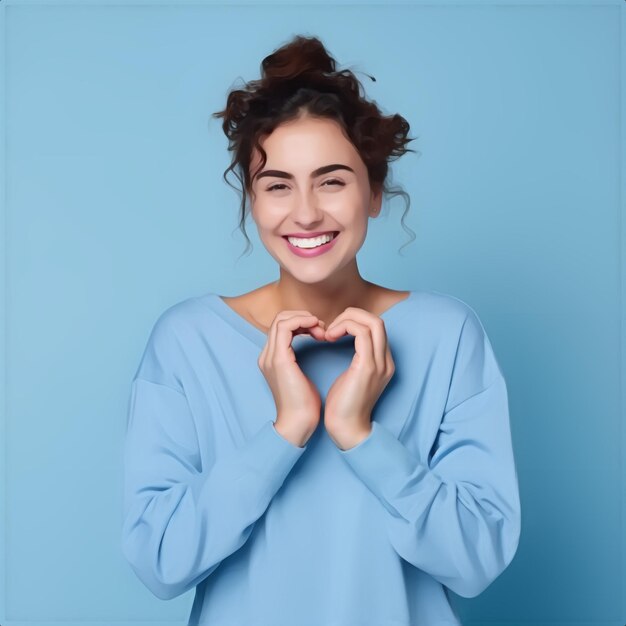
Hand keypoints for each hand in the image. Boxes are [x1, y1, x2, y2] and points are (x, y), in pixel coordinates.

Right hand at [257, 310, 326, 445]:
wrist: (298, 424)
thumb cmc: (305, 405)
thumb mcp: (302, 376)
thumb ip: (300, 359)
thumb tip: (314, 344)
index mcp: (272, 359)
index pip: (282, 328)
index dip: (302, 322)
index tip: (321, 331)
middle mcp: (267, 355)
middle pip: (280, 320)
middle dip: (303, 317)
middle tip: (322, 327)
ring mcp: (270, 356)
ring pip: (281, 320)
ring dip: (303, 318)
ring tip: (321, 328)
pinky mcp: (278, 359)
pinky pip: (285, 327)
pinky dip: (301, 322)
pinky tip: (317, 328)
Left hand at [323, 307, 394, 449]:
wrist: (347, 430)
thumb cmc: (343, 405)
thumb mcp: (351, 376)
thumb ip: (354, 358)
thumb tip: (340, 338)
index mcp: (382, 362)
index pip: (375, 327)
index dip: (354, 321)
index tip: (333, 331)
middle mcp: (386, 361)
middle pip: (377, 320)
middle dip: (351, 315)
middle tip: (331, 326)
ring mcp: (379, 363)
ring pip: (372, 322)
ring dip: (347, 320)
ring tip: (329, 332)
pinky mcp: (368, 367)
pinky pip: (361, 333)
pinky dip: (344, 328)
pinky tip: (329, 337)